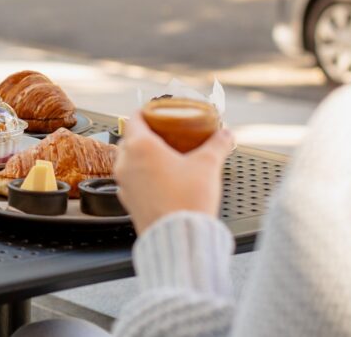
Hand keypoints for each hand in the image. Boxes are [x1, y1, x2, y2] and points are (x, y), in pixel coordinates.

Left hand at [113, 113, 233, 234]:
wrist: (180, 239)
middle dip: (147, 135)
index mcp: (140, 146)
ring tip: (166, 158)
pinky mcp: (127, 201)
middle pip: (130, 138)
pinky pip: (132, 181)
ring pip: (129, 160)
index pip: (135, 118)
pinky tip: (162, 181)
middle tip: (166, 135)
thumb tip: (226, 134)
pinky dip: (143, 176)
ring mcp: (124, 183)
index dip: (147, 112)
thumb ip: (217, 145)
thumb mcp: (208, 165)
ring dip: (143, 156)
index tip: (159, 113)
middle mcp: (126, 163)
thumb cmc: (187, 202)